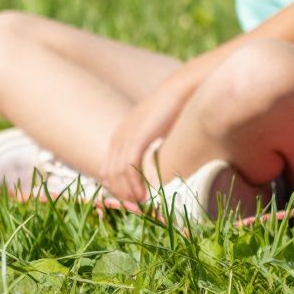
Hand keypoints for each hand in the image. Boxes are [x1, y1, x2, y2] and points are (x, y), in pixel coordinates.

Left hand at [101, 79, 189, 203]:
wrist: (184, 88)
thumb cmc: (178, 108)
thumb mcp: (159, 130)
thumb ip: (154, 146)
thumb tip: (161, 164)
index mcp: (121, 136)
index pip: (109, 169)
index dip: (119, 187)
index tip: (135, 198)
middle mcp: (118, 138)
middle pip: (109, 174)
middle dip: (121, 193)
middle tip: (138, 206)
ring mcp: (125, 138)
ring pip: (117, 175)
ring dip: (127, 192)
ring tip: (142, 202)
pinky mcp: (136, 139)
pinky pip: (127, 168)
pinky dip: (133, 184)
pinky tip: (144, 193)